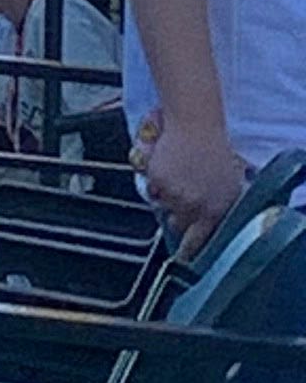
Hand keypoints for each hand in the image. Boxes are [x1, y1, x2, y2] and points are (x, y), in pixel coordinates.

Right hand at [144, 118, 248, 246]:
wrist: (195, 124)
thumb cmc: (215, 150)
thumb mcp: (229, 186)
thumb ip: (221, 210)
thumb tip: (213, 228)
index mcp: (216, 211)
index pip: (200, 242)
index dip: (189, 251)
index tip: (183, 258)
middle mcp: (196, 208)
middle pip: (178, 226)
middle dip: (178, 217)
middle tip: (181, 201)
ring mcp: (175, 195)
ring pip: (164, 207)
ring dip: (168, 198)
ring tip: (177, 178)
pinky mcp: (158, 181)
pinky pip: (153, 189)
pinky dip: (157, 181)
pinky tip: (167, 166)